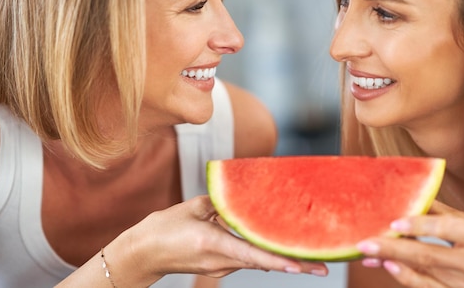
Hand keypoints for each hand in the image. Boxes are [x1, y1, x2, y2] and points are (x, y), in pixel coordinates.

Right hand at [126, 195, 327, 280]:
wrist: (140, 255)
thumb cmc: (162, 229)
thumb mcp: (192, 208)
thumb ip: (221, 202)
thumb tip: (243, 195)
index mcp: (212, 244)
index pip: (253, 255)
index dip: (279, 260)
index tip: (303, 266)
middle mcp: (219, 261)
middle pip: (262, 262)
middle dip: (292, 263)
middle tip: (323, 266)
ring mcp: (218, 268)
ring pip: (255, 260)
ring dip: (277, 256)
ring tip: (307, 254)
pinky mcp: (216, 267)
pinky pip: (244, 258)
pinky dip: (260, 252)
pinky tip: (273, 243)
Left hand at [355, 201, 463, 286]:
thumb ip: (446, 213)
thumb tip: (415, 191)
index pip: (447, 229)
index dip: (419, 225)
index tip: (394, 221)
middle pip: (428, 255)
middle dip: (393, 248)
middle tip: (365, 242)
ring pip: (424, 275)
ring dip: (393, 263)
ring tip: (368, 254)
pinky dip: (408, 279)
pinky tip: (390, 268)